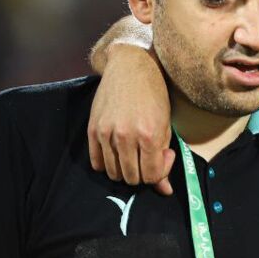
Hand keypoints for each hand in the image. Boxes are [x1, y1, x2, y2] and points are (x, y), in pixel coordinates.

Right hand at [87, 45, 174, 195]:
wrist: (132, 67)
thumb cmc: (155, 95)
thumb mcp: (166, 126)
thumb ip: (164, 158)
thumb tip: (164, 190)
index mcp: (148, 136)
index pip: (151, 176)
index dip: (160, 173)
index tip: (164, 156)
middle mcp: (125, 136)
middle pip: (132, 178)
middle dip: (144, 173)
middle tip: (149, 156)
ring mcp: (106, 133)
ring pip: (113, 173)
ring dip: (126, 170)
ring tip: (135, 154)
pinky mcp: (92, 129)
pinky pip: (96, 161)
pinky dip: (107, 164)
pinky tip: (118, 153)